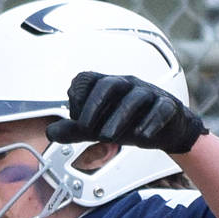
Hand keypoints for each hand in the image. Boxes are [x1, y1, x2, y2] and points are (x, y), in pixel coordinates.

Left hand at [45, 71, 206, 154]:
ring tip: (107, 138)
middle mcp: (127, 84)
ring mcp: (148, 93)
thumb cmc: (128, 123)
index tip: (76, 122)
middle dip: (95, 106)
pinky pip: (161, 108)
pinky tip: (141, 136)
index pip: (86, 79)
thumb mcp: (98, 128)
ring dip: (119, 117)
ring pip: (135, 96)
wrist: (165, 130)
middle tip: (87, 130)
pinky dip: (151, 122)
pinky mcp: (167, 106)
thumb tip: (50, 133)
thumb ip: (75, 130)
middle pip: (109, 84)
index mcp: (107, 86)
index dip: (77, 99)